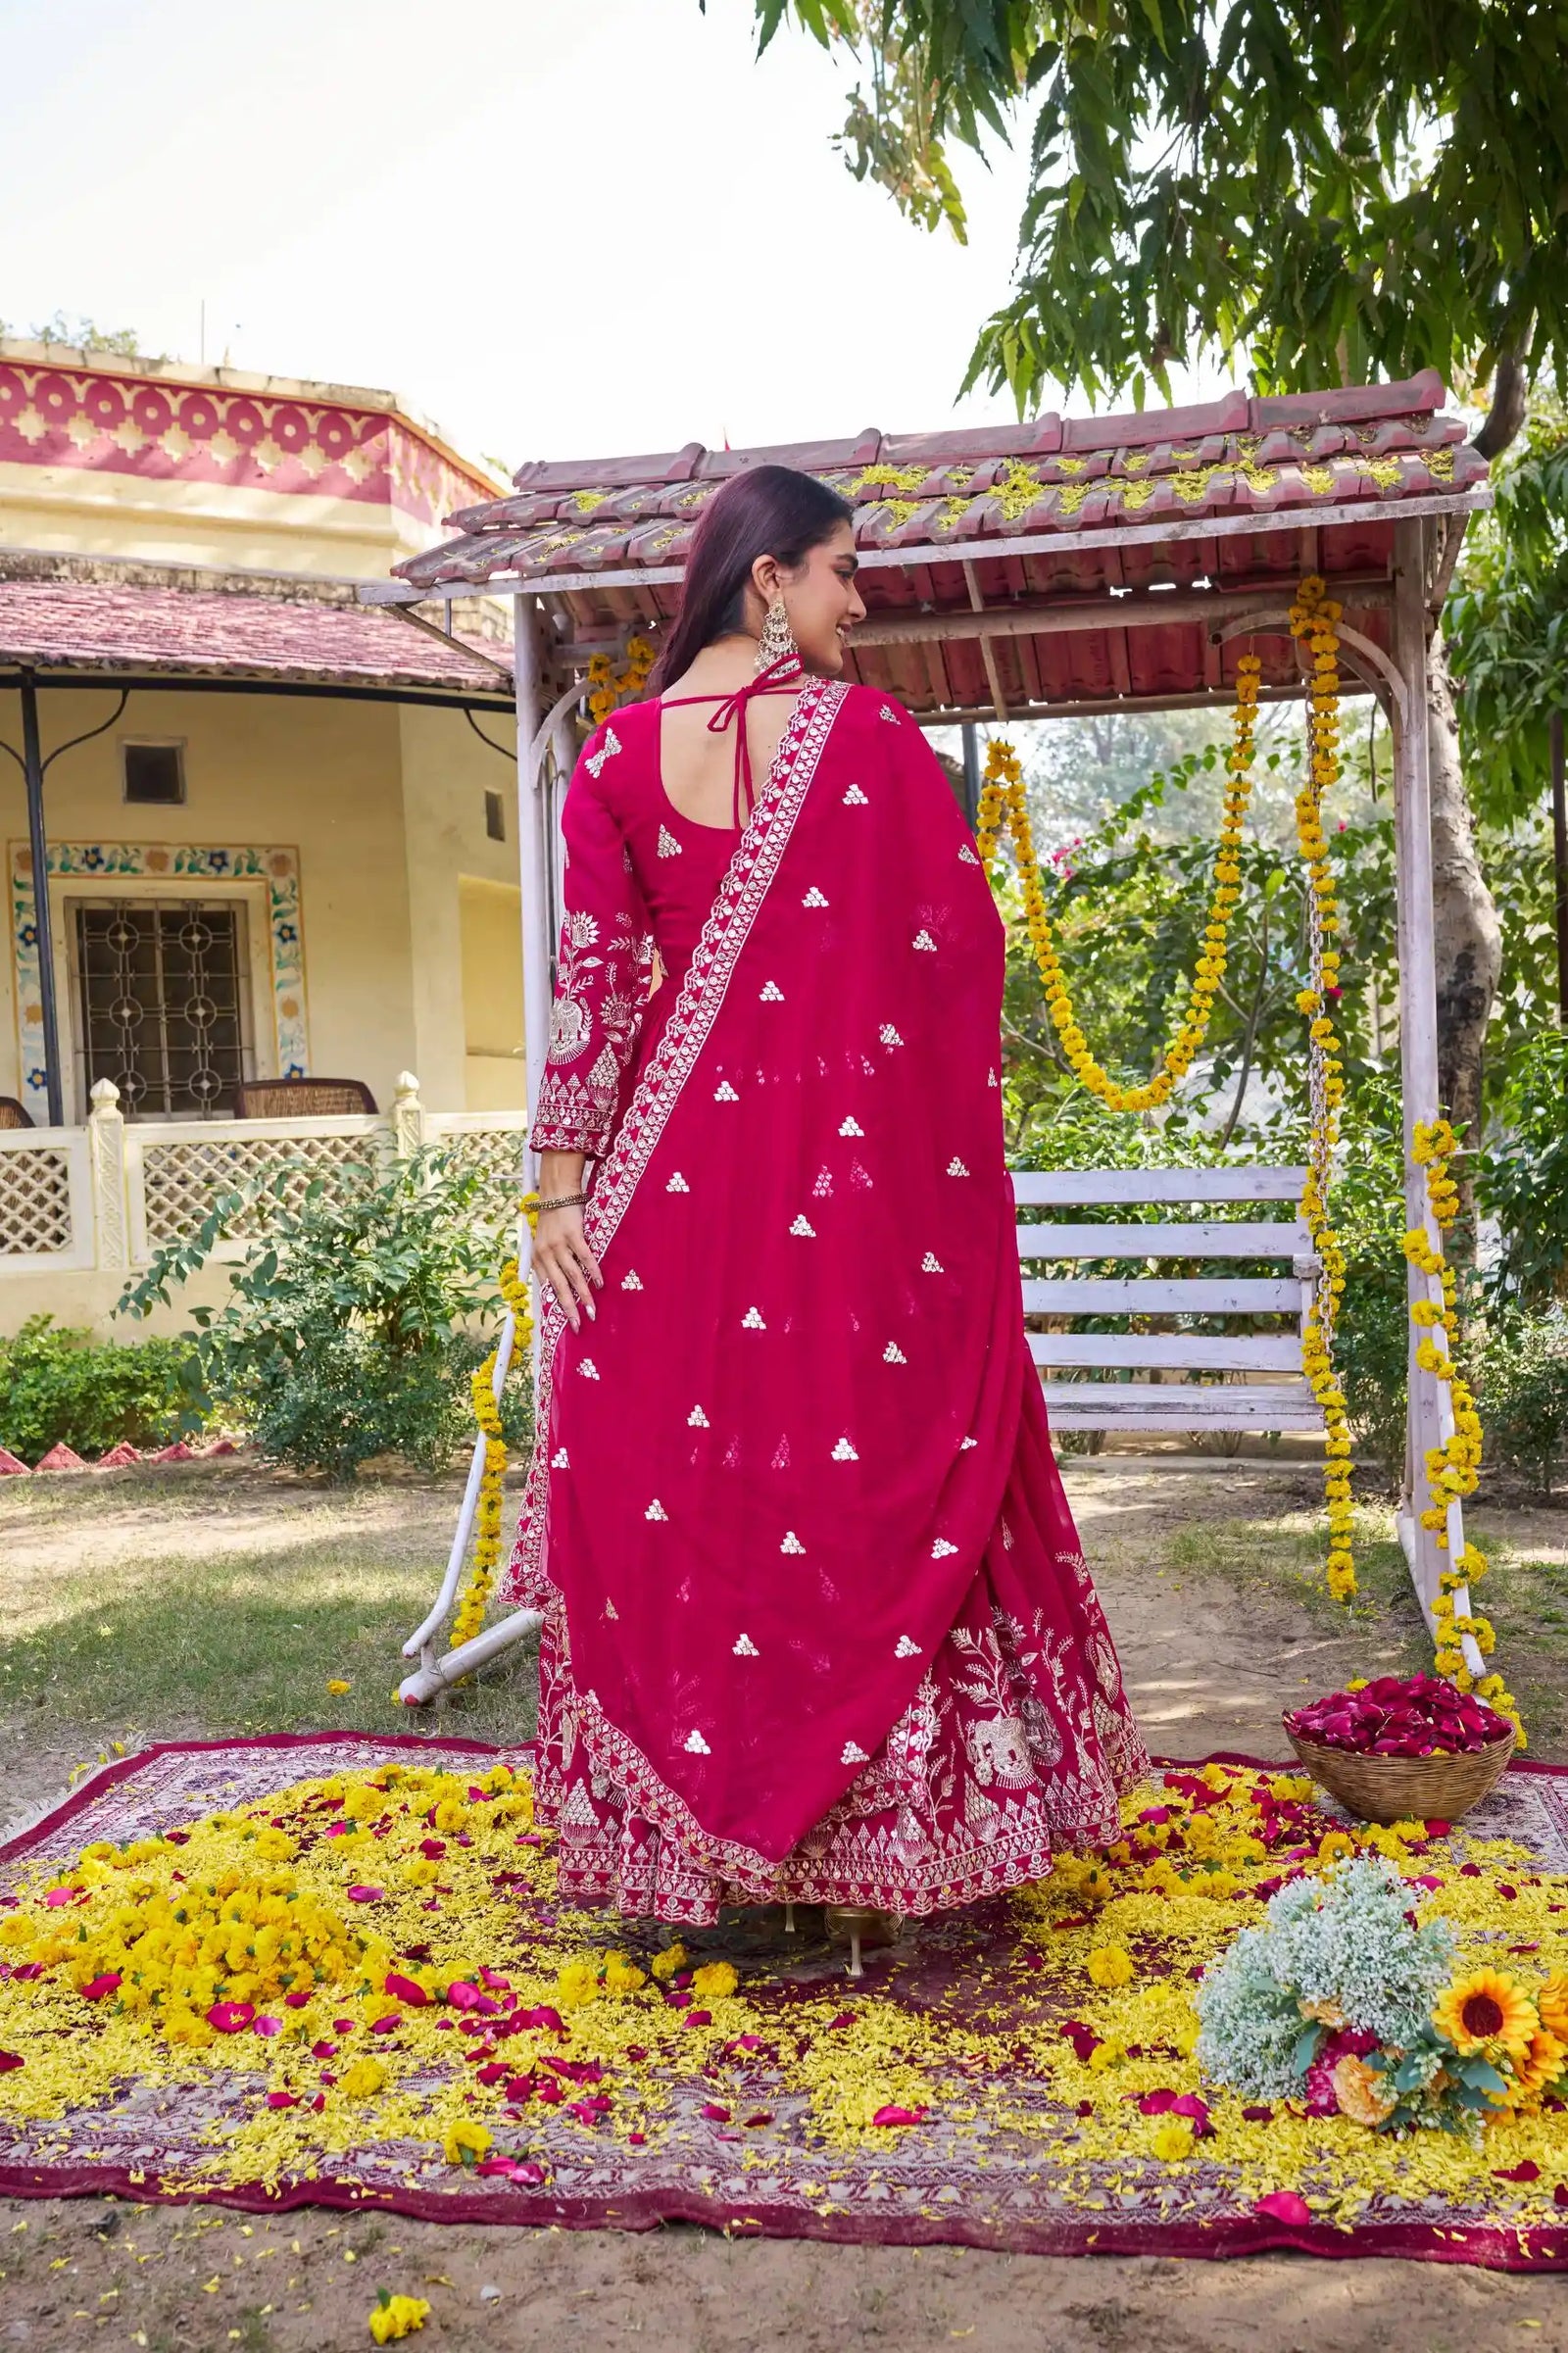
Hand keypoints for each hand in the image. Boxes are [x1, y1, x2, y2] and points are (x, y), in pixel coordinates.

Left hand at [533, 1204, 601, 1331]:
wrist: (556, 1193)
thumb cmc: (553, 1220)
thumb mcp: (544, 1242)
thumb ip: (550, 1262)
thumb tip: (562, 1285)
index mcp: (538, 1258)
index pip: (547, 1287)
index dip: (556, 1306)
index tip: (564, 1323)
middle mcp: (546, 1253)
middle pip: (559, 1287)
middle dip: (569, 1308)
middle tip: (578, 1326)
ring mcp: (559, 1244)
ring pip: (572, 1276)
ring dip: (583, 1295)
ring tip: (592, 1310)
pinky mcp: (573, 1234)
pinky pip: (584, 1257)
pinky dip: (592, 1271)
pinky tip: (599, 1283)